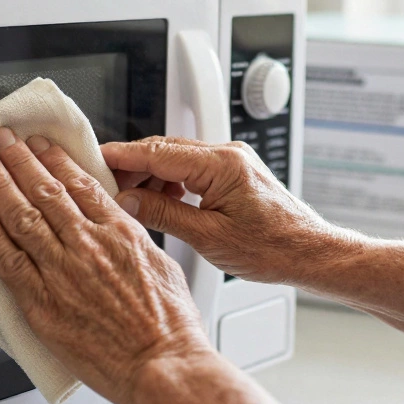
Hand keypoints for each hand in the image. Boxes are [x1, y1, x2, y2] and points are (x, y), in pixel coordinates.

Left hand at [0, 128, 213, 403]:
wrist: (162, 365)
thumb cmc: (170, 327)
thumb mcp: (163, 265)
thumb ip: (133, 240)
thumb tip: (117, 226)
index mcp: (121, 233)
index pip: (81, 184)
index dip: (55, 160)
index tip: (41, 146)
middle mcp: (89, 245)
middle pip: (46, 191)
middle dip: (20, 160)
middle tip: (2, 140)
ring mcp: (63, 272)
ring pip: (22, 216)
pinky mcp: (43, 303)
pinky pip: (7, 260)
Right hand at [101, 137, 348, 283]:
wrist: (310, 253)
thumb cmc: (273, 248)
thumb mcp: (208, 237)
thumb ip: (163, 215)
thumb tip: (127, 203)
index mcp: (222, 164)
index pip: (158, 152)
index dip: (121, 156)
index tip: (93, 159)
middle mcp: (228, 154)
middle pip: (164, 150)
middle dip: (132, 167)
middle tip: (104, 187)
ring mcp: (233, 161)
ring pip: (177, 159)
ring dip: (151, 176)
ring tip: (129, 201)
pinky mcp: (235, 172)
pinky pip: (193, 168)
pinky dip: (171, 182)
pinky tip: (160, 202)